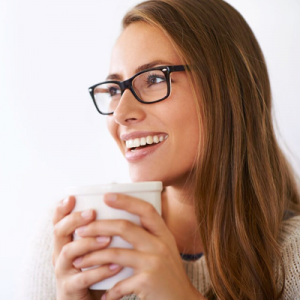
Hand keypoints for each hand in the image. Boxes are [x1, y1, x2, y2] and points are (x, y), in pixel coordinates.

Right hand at [52, 196, 121, 299]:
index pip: (58, 221)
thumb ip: (100, 229)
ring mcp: (63, 272)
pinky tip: (115, 265)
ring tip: (107, 239)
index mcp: (65, 242)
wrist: (87, 299)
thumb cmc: (94, 268)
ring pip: (69, 252)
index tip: (71, 197)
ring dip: (88, 243)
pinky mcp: (70, 289)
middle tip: (92, 213)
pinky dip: (100, 270)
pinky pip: (83, 278)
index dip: (62, 209)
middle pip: (59, 232)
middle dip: (74, 220)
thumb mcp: (93, 247)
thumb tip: (117, 202)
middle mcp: (60, 254)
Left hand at [73, 193, 204, 299]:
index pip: (145, 210)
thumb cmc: (169, 274)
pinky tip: (104, 294)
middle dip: (99, 227)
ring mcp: (154, 262)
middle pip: (125, 227)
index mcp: (163, 234)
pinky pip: (120, 282)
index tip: (106, 196)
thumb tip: (120, 225)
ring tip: (79, 261)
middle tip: (81, 230)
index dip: (126, 201)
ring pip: (116, 253)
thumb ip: (148, 237)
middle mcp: (160, 244)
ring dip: (93, 258)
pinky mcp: (148, 281)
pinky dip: (109, 289)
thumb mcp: (164, 249)